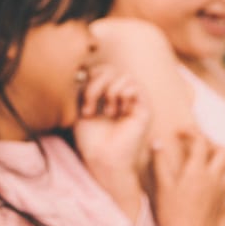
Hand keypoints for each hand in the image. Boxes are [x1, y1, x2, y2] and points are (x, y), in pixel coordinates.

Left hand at [74, 65, 150, 218]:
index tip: (81, 104)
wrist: (102, 158)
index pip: (100, 69)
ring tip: (106, 112)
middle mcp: (122, 96)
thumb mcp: (79, 106)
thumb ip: (83, 85)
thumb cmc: (90, 137)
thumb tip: (82, 67)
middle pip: (110, 68)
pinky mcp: (144, 109)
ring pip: (123, 75)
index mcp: (107, 93)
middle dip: (95, 85)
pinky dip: (122, 93)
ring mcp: (134, 101)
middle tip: (89, 107)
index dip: (87, 80)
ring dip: (108, 91)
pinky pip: (135, 86)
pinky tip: (117, 111)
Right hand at [151, 130, 224, 225]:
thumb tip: (157, 143)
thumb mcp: (163, 187)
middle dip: (211, 143)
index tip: (179, 133)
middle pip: (224, 151)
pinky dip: (220, 175)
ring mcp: (222, 192)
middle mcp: (215, 179)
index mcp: (198, 171)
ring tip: (201, 162)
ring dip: (218, 160)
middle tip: (195, 145)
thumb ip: (160, 162)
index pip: (202, 141)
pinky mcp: (223, 204)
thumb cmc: (172, 216)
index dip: (191, 132)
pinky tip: (206, 182)